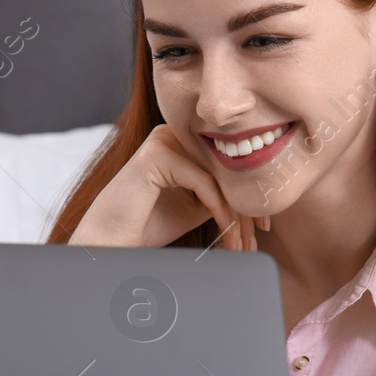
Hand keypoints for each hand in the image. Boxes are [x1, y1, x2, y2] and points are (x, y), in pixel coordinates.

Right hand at [68, 123, 268, 250]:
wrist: (111, 242)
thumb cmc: (149, 225)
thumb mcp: (196, 205)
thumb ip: (221, 191)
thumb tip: (259, 192)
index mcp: (180, 140)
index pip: (225, 164)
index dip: (248, 195)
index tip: (264, 226)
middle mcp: (171, 133)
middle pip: (224, 168)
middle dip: (245, 206)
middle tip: (258, 236)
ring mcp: (163, 140)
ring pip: (218, 175)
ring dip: (236, 213)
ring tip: (243, 242)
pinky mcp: (157, 155)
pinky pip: (203, 183)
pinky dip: (219, 210)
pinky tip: (227, 232)